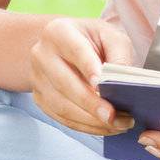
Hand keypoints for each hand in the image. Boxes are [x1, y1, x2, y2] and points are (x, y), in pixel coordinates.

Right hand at [29, 16, 135, 135]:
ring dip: (90, 120)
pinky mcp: (39, 98)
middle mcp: (41, 54)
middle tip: (114, 116)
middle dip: (91, 103)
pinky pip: (61, 117)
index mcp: (59, 31)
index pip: (76, 50)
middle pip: (65, 83)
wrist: (68, 45)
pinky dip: (84, 126)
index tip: (102, 85)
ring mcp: (37, 78)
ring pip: (61, 105)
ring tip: (118, 124)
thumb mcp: (111, 36)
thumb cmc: (94, 40)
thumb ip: (119, 54)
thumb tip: (123, 81)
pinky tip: (105, 128)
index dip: (88, 68)